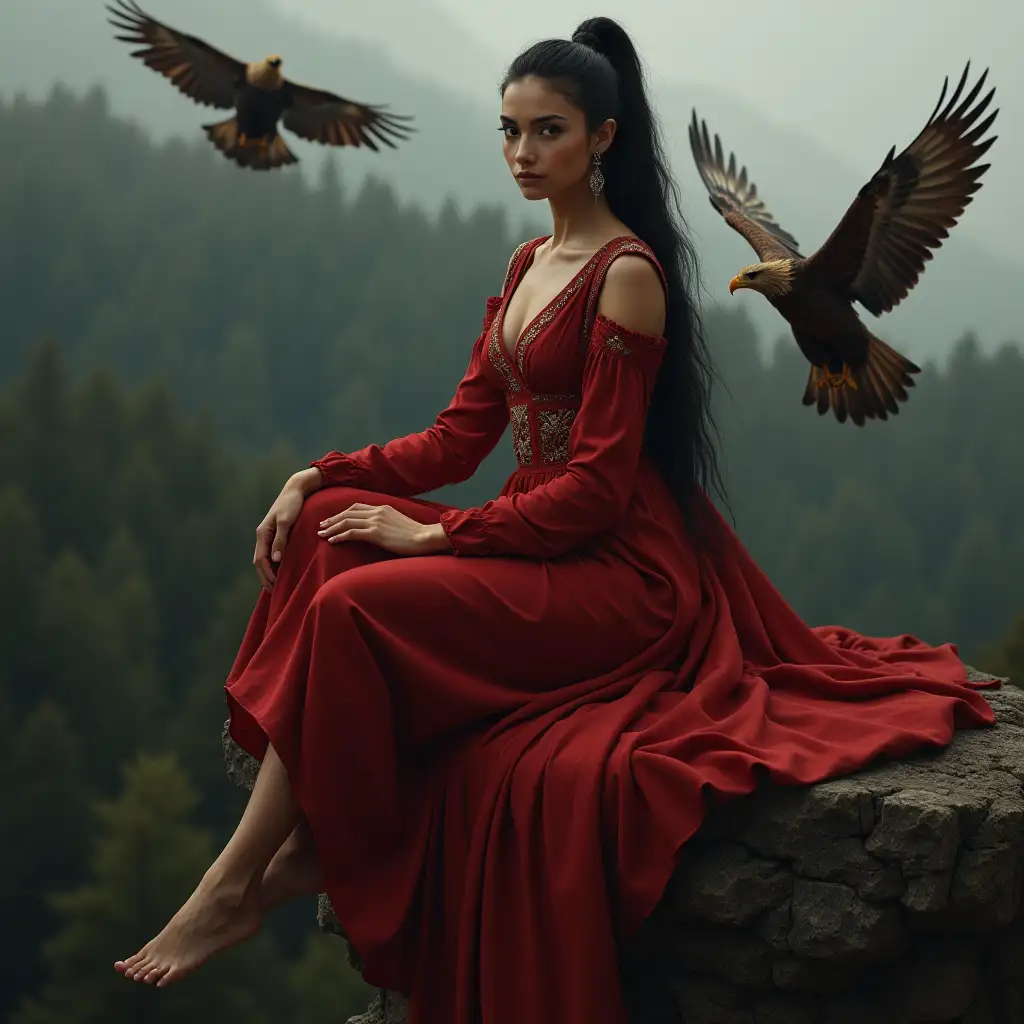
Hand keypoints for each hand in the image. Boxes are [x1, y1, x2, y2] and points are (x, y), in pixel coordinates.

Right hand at [253, 470, 320, 591]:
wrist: (296, 490)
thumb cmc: (292, 504)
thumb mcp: (286, 522)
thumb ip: (280, 540)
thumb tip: (275, 560)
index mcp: (263, 533)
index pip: (260, 560)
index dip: (266, 575)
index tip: (275, 587)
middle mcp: (263, 535)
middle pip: (259, 562)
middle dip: (265, 578)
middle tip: (275, 592)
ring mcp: (269, 535)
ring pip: (264, 559)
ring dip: (269, 573)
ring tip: (277, 586)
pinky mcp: (277, 534)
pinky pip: (272, 554)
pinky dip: (274, 565)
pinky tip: (282, 571)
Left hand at [318, 503, 450, 555]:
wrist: (424, 538)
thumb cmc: (415, 535)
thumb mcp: (399, 523)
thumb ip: (386, 522)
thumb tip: (378, 529)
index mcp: (382, 507)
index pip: (356, 507)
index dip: (342, 513)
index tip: (333, 519)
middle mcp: (377, 511)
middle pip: (348, 513)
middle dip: (332, 519)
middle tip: (321, 525)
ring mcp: (376, 521)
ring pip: (347, 522)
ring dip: (332, 528)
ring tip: (322, 534)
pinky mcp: (375, 533)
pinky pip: (352, 533)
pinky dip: (340, 536)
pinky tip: (332, 541)